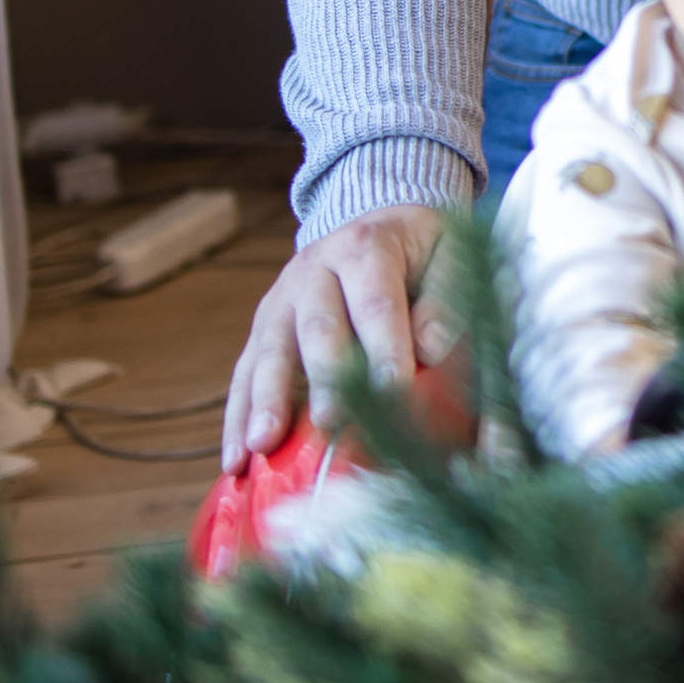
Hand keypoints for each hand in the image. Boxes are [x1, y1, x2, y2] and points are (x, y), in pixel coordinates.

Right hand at [222, 205, 449, 470]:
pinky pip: (244, 374)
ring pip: (269, 352)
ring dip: (265, 401)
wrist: (378, 222)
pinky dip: (238, 417)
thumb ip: (444, 300)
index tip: (394, 390)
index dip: (384, 345)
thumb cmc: (420, 252)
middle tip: (331, 423)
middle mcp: (314, 271)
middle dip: (324, 379)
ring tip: (263, 445)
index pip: (375, 302)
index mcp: (365, 249)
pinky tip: (236, 460)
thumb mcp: (448, 255)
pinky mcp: (263, 330)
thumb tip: (428, 350)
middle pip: (316, 328)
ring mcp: (281, 300)